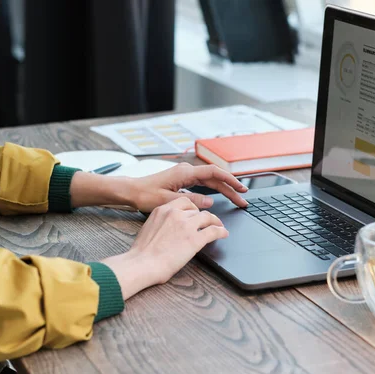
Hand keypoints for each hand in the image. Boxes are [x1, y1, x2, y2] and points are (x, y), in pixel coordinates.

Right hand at [102, 197, 227, 299]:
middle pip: (196, 210)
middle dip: (203, 216)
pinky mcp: (195, 239)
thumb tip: (169, 229)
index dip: (192, 208)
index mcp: (162, 210)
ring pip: (207, 217)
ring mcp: (186, 225)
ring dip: (215, 222)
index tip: (195, 213)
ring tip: (219, 226)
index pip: (184, 201)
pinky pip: (213, 231)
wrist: (141, 264)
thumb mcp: (149, 229)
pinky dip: (221, 231)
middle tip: (208, 222)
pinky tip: (224, 234)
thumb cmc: (141, 253)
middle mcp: (175, 214)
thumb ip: (161, 223)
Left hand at [131, 163, 248, 211]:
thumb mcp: (170, 201)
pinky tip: (220, 196)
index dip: (230, 180)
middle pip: (215, 178)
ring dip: (223, 190)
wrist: (132, 192)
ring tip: (236, 199)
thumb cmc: (146, 195)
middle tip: (243, 200)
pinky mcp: (182, 180)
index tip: (241, 188)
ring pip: (210, 182)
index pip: (214, 172)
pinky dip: (213, 190)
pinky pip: (202, 184)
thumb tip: (210, 202)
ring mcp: (185, 175)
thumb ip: (192, 201)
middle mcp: (187, 171)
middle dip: (230, 188)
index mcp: (185, 172)